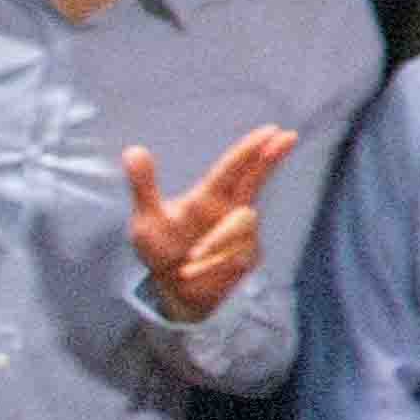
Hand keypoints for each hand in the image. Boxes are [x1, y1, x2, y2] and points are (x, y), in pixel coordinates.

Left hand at [119, 124, 290, 320]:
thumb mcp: (147, 218)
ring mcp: (243, 235)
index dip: (252, 150)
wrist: (172, 289)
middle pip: (254, 183)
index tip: (275, 130)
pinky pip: (232, 260)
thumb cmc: (163, 247)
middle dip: (268, 162)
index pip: (233, 170)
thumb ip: (143, 186)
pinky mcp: (245, 260)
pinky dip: (208, 267)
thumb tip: (132, 150)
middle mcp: (231, 211)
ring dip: (215, 241)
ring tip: (190, 258)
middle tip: (286, 137)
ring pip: (240, 226)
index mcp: (210, 197)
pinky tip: (190, 273)